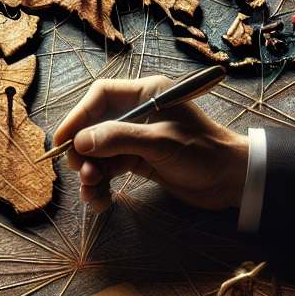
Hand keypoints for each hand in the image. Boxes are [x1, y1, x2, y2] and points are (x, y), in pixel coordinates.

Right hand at [52, 76, 247, 212]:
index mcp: (146, 94)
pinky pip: (109, 170)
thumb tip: (80, 142)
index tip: (63, 140)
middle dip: (84, 153)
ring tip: (92, 193)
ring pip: (99, 153)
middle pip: (94, 127)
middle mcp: (138, 113)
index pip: (100, 96)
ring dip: (91, 174)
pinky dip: (101, 185)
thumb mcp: (160, 142)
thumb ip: (119, 139)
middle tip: (81, 173)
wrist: (231, 181)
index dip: (78, 116)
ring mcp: (136, 138)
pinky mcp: (138, 160)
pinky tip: (101, 200)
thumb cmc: (203, 152)